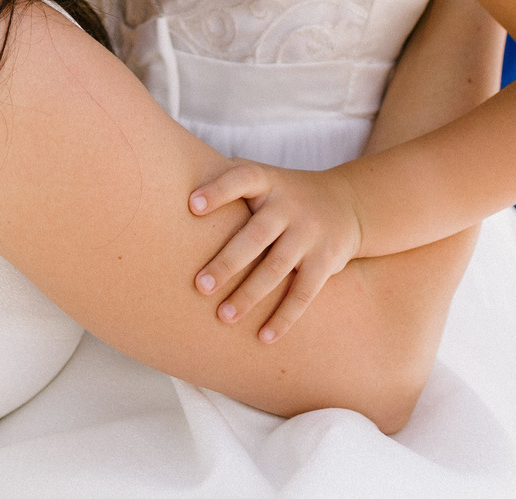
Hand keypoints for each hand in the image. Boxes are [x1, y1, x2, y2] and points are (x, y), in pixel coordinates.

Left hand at [187, 159, 367, 341]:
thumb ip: (226, 180)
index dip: (218, 190)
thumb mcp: (264, 179)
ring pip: (277, 268)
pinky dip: (284, 317)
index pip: (242, 178)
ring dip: (249, 295)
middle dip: (227, 262)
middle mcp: (289, 205)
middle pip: (255, 235)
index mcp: (267, 182)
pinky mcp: (326, 260)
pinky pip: (304, 293)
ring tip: (223, 317)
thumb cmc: (284, 195)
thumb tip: (166, 187)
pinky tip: (264, 338)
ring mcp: (309, 233)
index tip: (191, 206)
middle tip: (199, 287)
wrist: (349, 204)